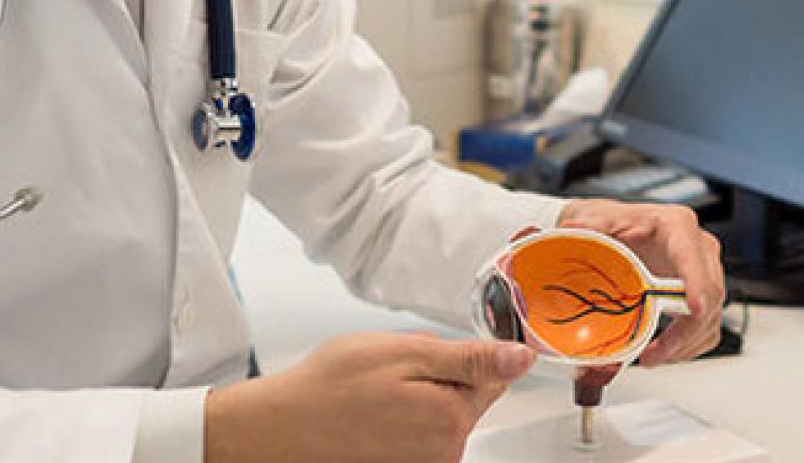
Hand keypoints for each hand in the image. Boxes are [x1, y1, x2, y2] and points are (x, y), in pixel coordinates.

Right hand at [204, 331, 535, 462]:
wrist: (282, 428)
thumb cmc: (330, 388)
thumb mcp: (402, 352)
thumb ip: (468, 357)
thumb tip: (521, 357)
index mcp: (451, 417)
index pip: (492, 375)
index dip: (463, 355)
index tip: (434, 351)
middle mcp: (447, 452)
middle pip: (464, 397)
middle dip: (436, 376)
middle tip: (391, 369)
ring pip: (440, 415)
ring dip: (416, 397)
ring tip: (375, 393)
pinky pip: (418, 434)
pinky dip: (399, 418)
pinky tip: (371, 412)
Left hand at [553, 199, 726, 372]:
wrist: (614, 227)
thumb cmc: (612, 221)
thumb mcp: (598, 218)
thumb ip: (588, 223)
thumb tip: (570, 229)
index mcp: (677, 226)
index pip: (694, 259)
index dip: (698, 286)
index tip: (694, 309)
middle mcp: (698, 249)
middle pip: (709, 295)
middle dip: (684, 331)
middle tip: (654, 353)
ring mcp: (703, 273)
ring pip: (709, 317)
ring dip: (684, 344)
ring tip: (651, 358)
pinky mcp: (700, 295)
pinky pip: (705, 328)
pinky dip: (687, 346)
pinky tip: (662, 352)